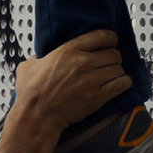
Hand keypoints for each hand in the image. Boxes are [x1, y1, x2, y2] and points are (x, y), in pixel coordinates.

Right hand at [0, 31, 130, 152]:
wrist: (36, 116)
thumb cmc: (30, 94)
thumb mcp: (28, 67)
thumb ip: (38, 58)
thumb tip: (40, 57)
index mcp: (68, 51)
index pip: (101, 36)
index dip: (110, 39)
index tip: (111, 42)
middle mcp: (83, 62)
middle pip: (114, 53)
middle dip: (113, 58)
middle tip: (108, 64)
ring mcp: (92, 79)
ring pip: (119, 69)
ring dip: (117, 72)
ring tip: (112, 76)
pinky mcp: (99, 95)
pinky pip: (122, 84)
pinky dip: (124, 83)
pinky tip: (120, 84)